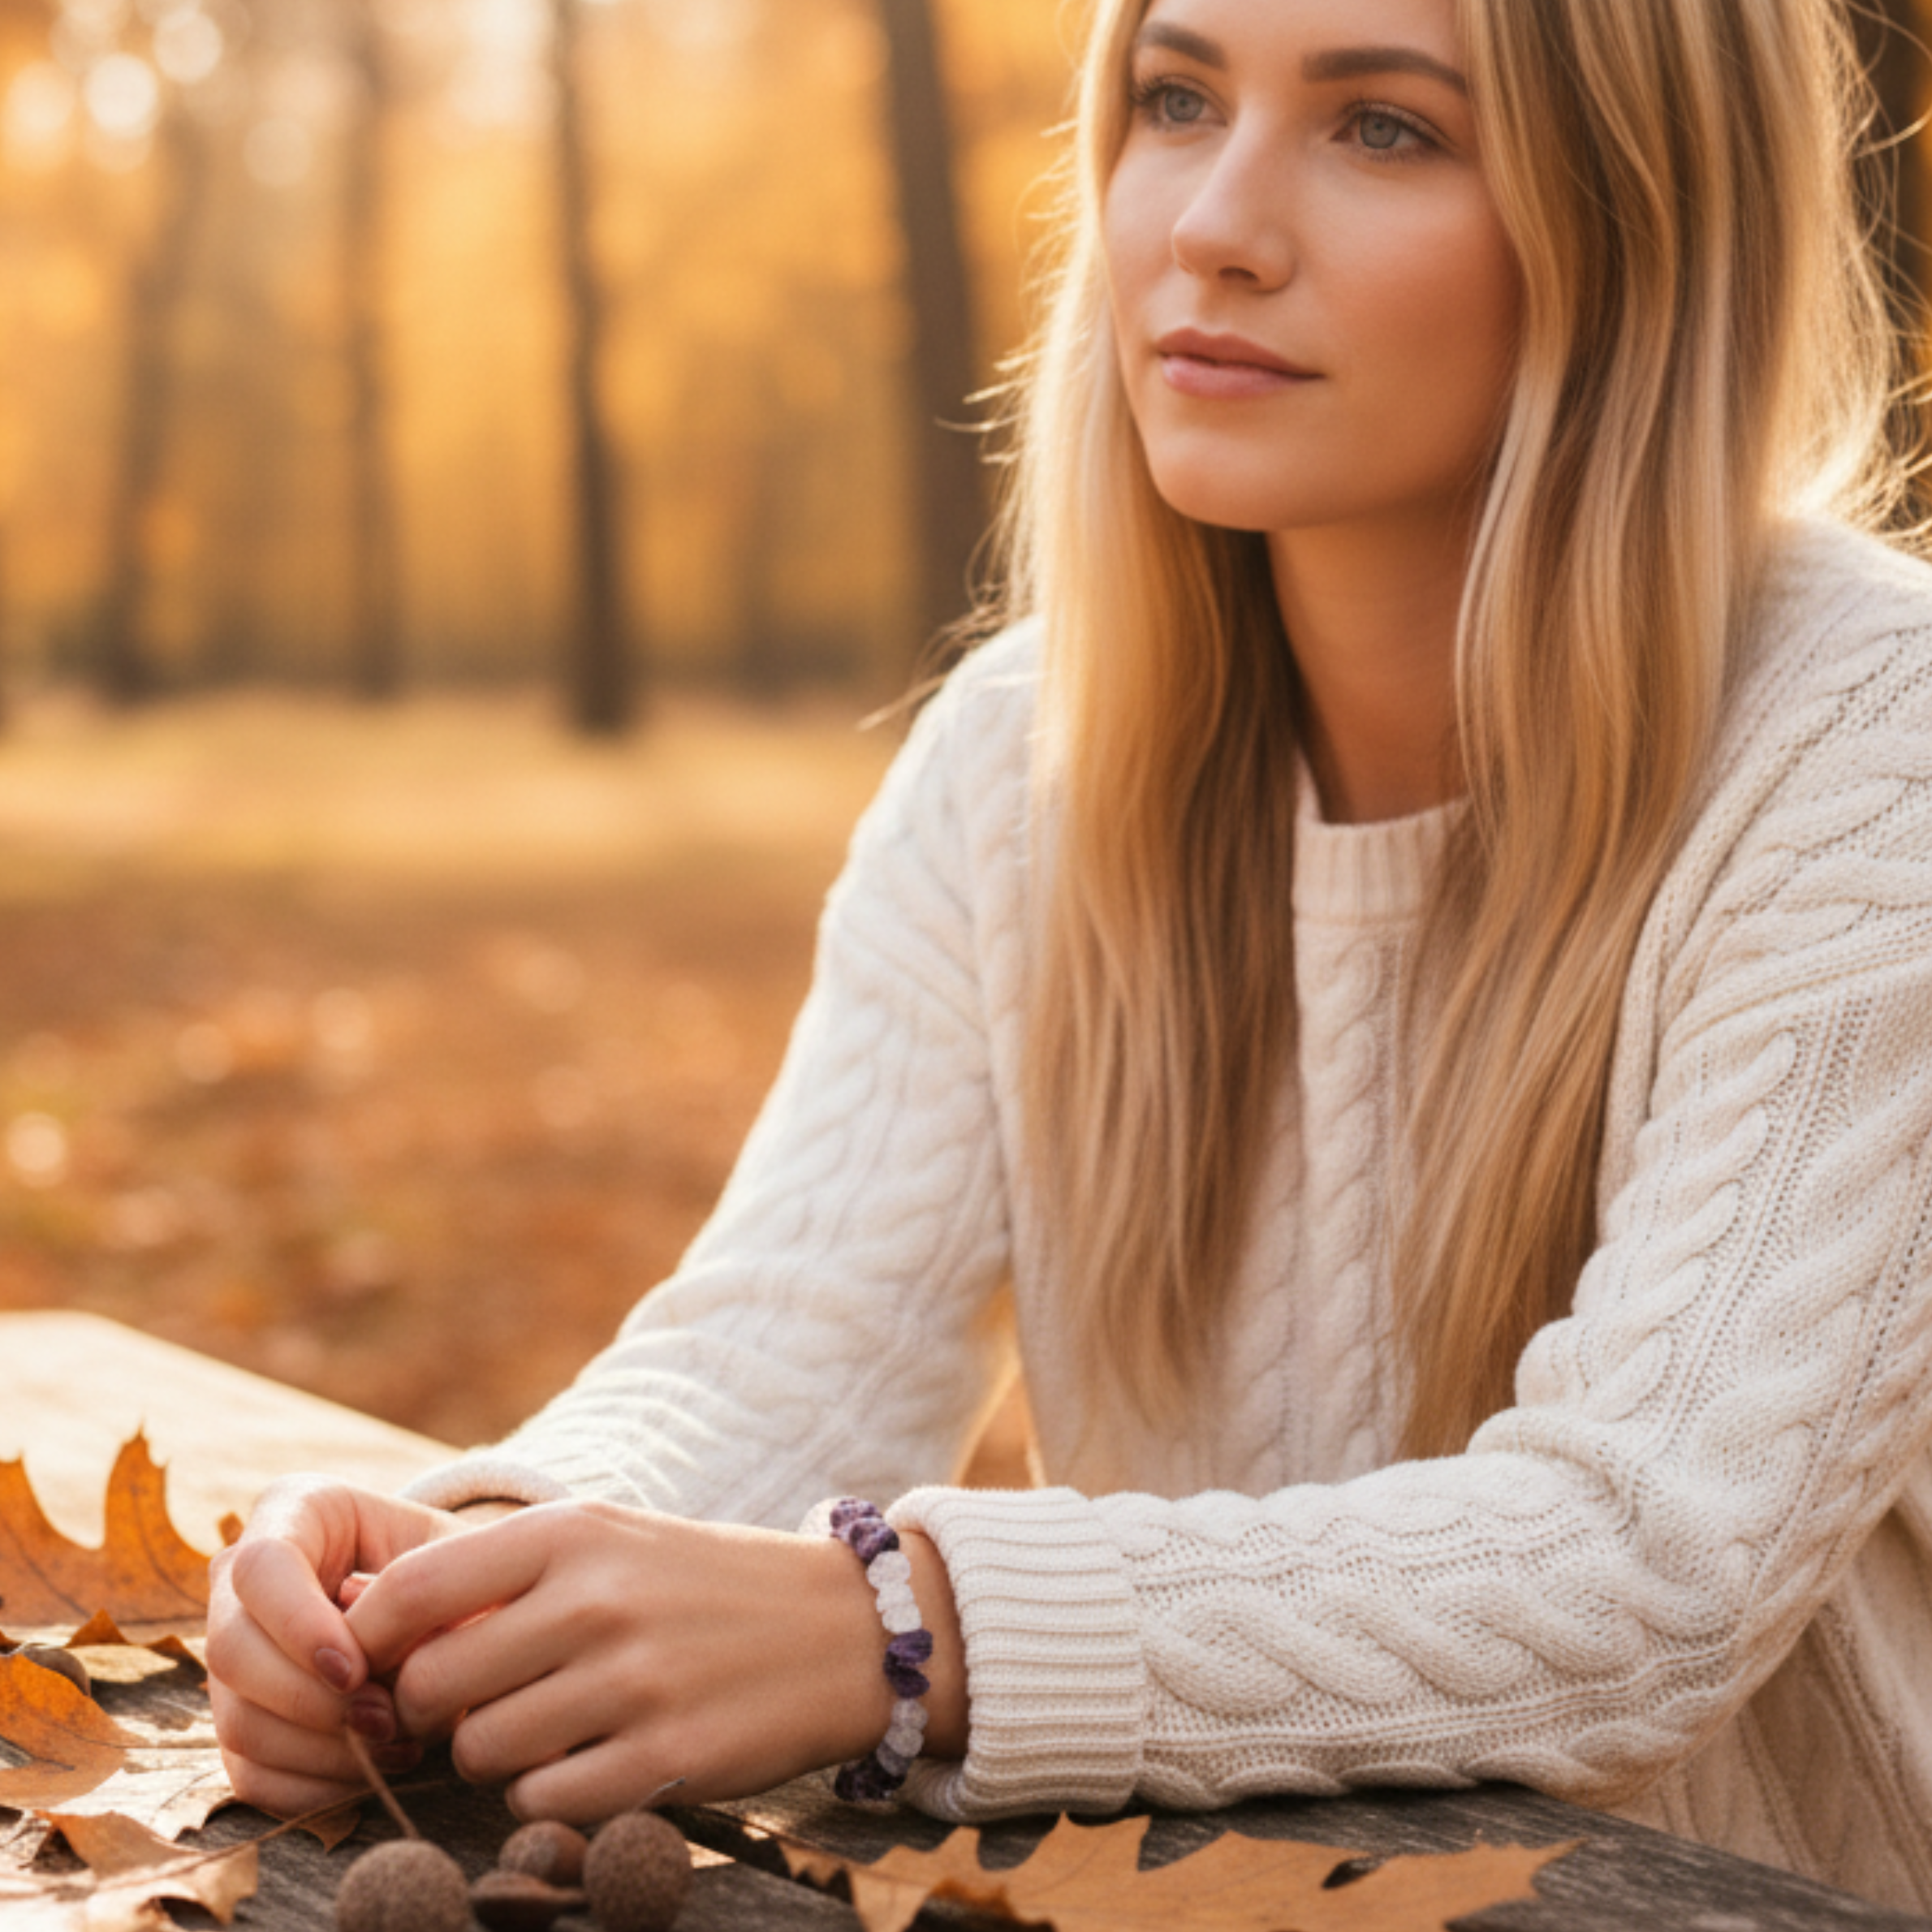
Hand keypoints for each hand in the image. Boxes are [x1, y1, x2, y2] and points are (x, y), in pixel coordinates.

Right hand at [205, 1477, 474, 1816]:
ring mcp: (234, 1656)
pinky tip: (372, 1771)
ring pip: (237, 1721)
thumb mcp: (455, 1555)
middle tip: (386, 1720)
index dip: (298, 1626)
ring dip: (318, 1750)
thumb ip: (427, 1592)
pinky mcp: (243, 1719)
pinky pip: (250, 1774)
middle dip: (311, 1700)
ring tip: (395, 1746)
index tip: (356, 1669)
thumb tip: (383, 1666)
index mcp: (293, 1511)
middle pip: (232, 1651)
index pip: (261, 1568)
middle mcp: (242, 1582)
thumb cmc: (456, 1564)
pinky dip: (312, 1785)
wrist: (450, 1599)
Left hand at [344, 1502, 967, 1822]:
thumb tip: (369, 1617)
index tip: (378, 1662)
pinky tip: (594, 1762)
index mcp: (574, 1532)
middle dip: (432, 1711)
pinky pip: (543, 1801)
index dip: (369, 1638)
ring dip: (497, 1755)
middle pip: (430, 1684)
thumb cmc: (700, 1585)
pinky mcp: (665, 1758)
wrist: (841, 1630)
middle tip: (476, 1705)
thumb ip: (504, 1573)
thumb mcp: (610, 1541)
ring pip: (481, 1750)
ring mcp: (632, 1681)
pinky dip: (550, 1795)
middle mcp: (597, 1600)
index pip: (412, 1589)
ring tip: (551, 1729)